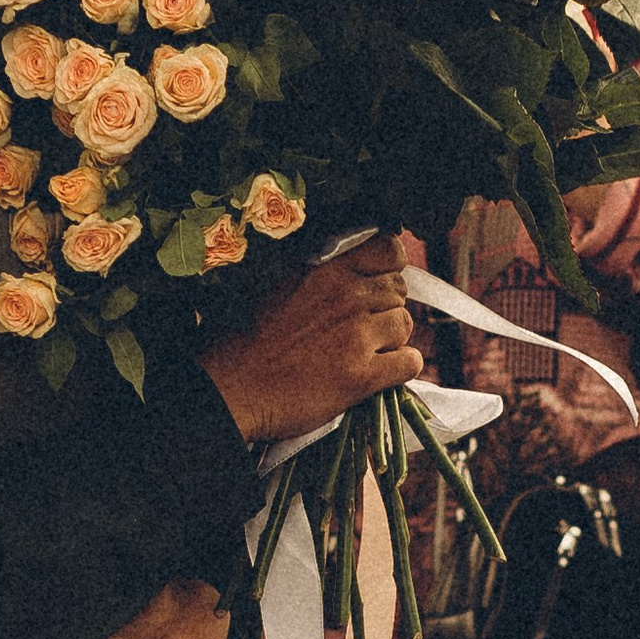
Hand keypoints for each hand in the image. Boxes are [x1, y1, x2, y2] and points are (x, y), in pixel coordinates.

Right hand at [196, 234, 423, 441]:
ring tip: (364, 350)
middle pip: (398, 289)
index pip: (387, 250)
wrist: (229, 388)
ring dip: (391, 337)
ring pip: (405, 324)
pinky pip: (410, 362)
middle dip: (386, 306)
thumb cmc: (242, 338)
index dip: (389, 267)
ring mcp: (356, 335)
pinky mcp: (362, 376)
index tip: (378, 281)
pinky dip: (402, 366)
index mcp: (323, 268)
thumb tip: (352, 269)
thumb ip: (317, 273)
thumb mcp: (277, 283)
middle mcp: (345, 295)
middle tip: (363, 325)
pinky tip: (381, 371)